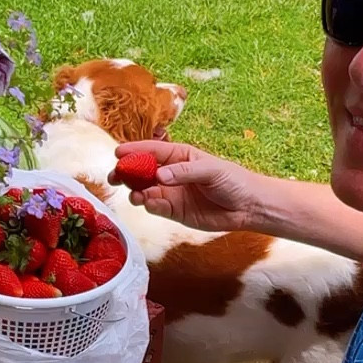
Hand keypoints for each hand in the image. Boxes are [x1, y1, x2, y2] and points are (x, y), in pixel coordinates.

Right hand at [111, 139, 259, 232]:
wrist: (247, 207)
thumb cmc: (233, 180)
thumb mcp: (211, 170)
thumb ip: (184, 172)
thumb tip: (159, 175)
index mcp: (180, 156)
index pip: (153, 151)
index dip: (134, 151)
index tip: (118, 153)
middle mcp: (172, 173)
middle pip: (142, 171)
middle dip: (127, 173)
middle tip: (115, 176)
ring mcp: (171, 193)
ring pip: (145, 190)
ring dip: (136, 191)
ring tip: (135, 194)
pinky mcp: (174, 211)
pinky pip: (156, 207)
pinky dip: (149, 205)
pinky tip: (148, 203)